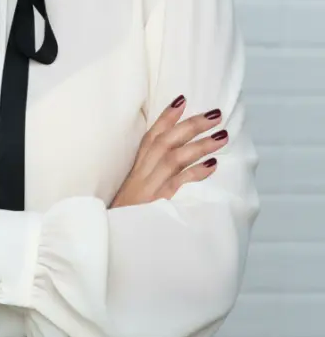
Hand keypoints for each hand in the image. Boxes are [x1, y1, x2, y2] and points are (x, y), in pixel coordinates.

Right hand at [109, 96, 228, 208]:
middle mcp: (143, 172)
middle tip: (215, 114)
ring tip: (222, 135)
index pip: (152, 136)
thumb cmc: (129, 214)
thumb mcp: (137, 190)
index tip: (182, 99)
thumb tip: (177, 159)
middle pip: (166, 141)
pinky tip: (212, 164)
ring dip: (199, 144)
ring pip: (175, 157)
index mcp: (138, 167)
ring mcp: (150, 186)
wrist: (114, 237)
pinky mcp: (158, 202)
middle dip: (191, 124)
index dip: (166, 117)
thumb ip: (152, 173)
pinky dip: (195, 172)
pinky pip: (178, 183)